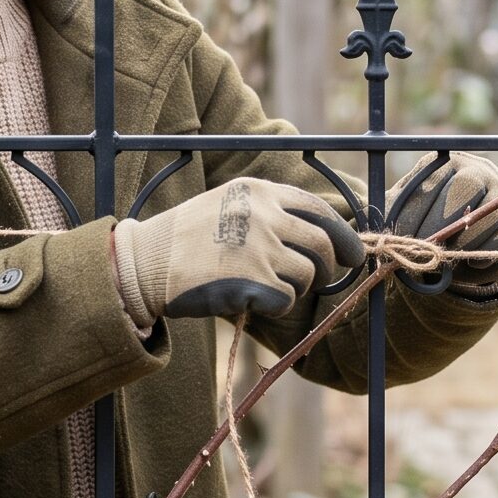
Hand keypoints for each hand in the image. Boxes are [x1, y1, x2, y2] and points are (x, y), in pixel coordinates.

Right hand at [112, 176, 366, 322]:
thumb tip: (319, 238)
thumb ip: (268, 213)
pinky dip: (275, 306)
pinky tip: (250, 300)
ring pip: (308, 275)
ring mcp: (261, 247)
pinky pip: (287, 300)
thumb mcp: (227, 206)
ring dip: (295, 288)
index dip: (342, 235)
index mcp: (258, 191)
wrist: (146, 263)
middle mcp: (264, 214)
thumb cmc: (185, 240)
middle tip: (316, 280)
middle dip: (326, 267)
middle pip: (322, 244)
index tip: (352, 254)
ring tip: (264, 287)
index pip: (318, 210)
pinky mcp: (255, 280)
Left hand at [389, 153, 497, 304]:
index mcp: (444, 162)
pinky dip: (486, 260)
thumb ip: (394, 221)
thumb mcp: (404, 214)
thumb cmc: (422, 221)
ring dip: (463, 246)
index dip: (415, 215)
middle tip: (425, 252)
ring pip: (488, 219)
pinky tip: (468, 265)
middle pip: (464, 195)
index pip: (432, 184)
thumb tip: (379, 241)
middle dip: (440, 229)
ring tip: (445, 260)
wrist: (458, 237)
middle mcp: (479, 169)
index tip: (402, 240)